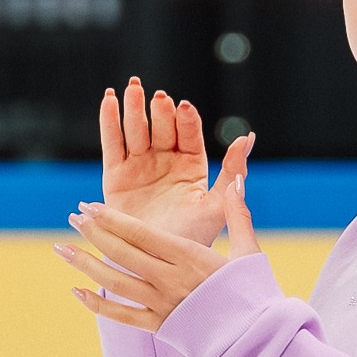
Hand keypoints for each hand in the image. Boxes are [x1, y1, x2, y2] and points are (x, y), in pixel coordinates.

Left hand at [56, 184, 261, 332]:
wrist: (255, 340)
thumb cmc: (253, 294)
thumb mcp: (249, 251)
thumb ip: (238, 215)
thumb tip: (237, 182)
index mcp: (189, 257)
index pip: (141, 233)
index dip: (111, 219)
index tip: (90, 206)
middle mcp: (170, 280)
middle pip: (122, 253)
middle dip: (93, 233)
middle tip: (72, 218)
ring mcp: (162, 305)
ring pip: (114, 283)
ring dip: (85, 264)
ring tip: (62, 249)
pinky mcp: (159, 327)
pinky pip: (121, 316)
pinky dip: (97, 304)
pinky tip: (76, 291)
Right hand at [99, 77, 254, 246]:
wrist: (153, 268)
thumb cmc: (190, 241)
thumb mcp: (215, 208)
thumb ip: (232, 173)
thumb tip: (248, 136)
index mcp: (192, 166)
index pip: (189, 135)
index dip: (186, 121)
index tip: (184, 108)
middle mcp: (166, 161)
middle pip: (161, 127)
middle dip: (159, 111)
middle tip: (157, 97)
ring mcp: (140, 166)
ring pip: (137, 130)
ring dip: (134, 108)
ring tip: (133, 88)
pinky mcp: (115, 174)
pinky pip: (112, 144)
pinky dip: (109, 122)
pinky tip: (108, 99)